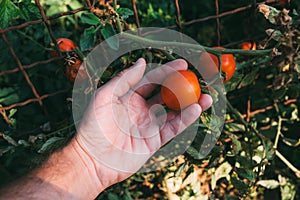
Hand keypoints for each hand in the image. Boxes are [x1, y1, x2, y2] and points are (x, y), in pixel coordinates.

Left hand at [75, 58, 212, 188]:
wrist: (92, 159)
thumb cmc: (93, 126)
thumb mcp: (104, 96)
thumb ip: (124, 79)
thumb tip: (142, 60)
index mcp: (129, 96)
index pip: (152, 80)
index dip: (167, 71)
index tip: (183, 64)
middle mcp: (142, 109)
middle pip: (166, 94)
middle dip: (181, 86)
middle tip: (197, 78)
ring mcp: (149, 125)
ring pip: (174, 112)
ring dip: (190, 104)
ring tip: (206, 96)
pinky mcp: (155, 140)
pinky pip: (173, 128)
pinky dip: (186, 119)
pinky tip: (196, 109)